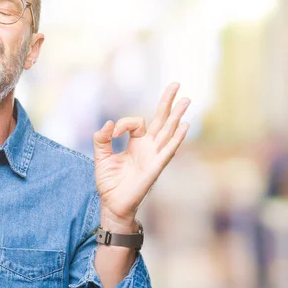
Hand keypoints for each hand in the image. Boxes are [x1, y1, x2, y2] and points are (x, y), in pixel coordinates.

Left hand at [93, 83, 189, 230]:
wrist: (112, 204)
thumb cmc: (109, 182)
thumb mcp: (101, 157)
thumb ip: (102, 139)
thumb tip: (108, 123)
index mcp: (136, 143)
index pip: (136, 122)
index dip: (123, 123)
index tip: (112, 131)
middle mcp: (148, 147)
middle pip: (161, 120)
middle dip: (167, 102)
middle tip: (176, 84)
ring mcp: (154, 156)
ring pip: (168, 132)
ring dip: (177, 116)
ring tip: (187, 100)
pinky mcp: (155, 168)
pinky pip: (167, 151)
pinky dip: (176, 139)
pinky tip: (185, 126)